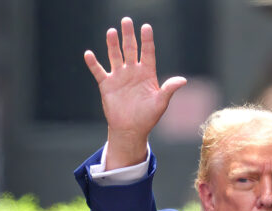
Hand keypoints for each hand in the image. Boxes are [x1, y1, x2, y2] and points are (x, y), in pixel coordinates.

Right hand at [84, 17, 186, 168]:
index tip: (146, 27)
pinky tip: (89, 54)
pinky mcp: (107, 85)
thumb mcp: (161, 103)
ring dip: (112, 45)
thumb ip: (169, 89)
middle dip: (128, 35)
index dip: (147, 40)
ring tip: (111, 32)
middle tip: (127, 20)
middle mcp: (133, 71)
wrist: (131, 129)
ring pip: (115, 56)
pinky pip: (99, 71)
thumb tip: (183, 80)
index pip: (148, 52)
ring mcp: (119, 77)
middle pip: (130, 49)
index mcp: (147, 73)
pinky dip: (93, 63)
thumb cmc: (148, 117)